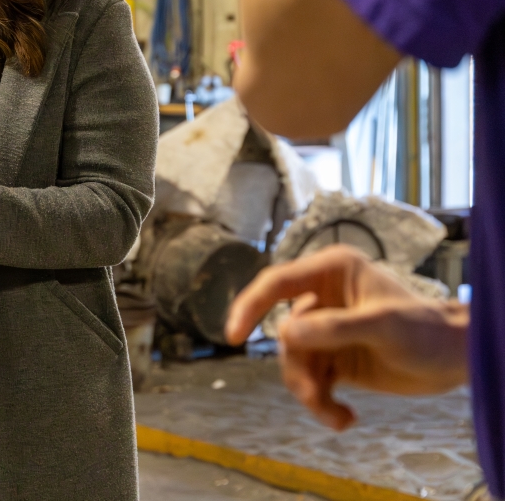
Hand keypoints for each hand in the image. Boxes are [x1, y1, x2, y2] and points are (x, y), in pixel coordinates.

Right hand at [225, 245, 468, 429]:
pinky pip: (311, 381)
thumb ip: (334, 328)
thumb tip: (284, 333)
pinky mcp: (333, 359)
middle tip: (318, 396)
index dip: (250, 307)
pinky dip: (322, 404)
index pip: (276, 284)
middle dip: (299, 369)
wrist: (455, 361)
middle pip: (285, 335)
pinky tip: (345, 418)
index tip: (233, 336)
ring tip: (338, 416)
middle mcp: (322, 298)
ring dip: (311, 393)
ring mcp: (326, 330)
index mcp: (330, 272)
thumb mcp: (383, 326)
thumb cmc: (426, 330)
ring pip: (295, 363)